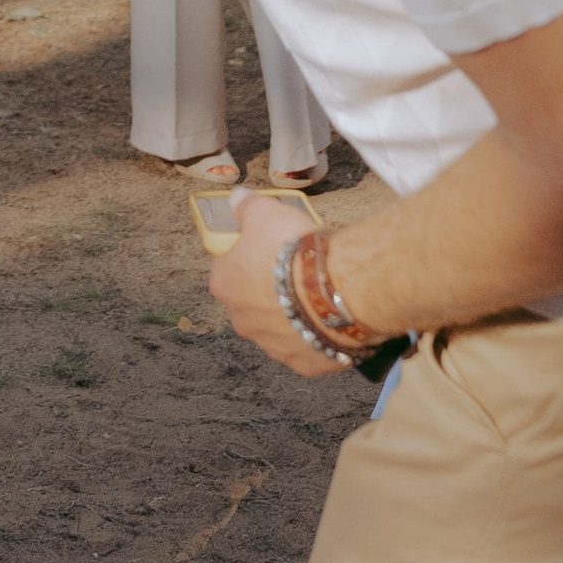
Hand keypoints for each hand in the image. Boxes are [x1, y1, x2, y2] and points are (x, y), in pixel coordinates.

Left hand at [207, 191, 350, 380]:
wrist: (336, 291)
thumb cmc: (293, 250)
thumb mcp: (265, 213)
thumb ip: (246, 206)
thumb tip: (235, 198)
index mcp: (225, 285)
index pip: (228, 268)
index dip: (250, 256)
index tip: (271, 249)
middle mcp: (242, 321)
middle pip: (252, 302)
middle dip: (270, 290)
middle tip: (297, 272)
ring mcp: (273, 346)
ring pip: (279, 328)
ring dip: (292, 315)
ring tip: (318, 296)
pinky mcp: (303, 365)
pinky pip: (307, 349)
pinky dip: (316, 336)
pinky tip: (331, 320)